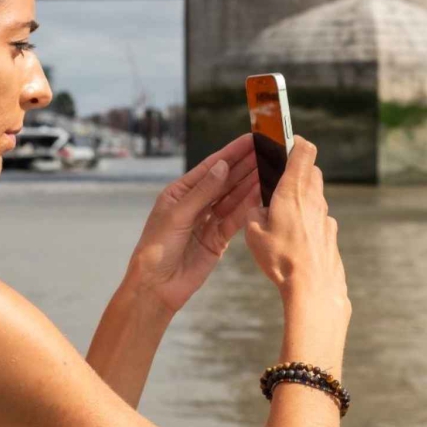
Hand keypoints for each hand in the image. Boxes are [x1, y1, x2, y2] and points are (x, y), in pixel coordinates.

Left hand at [124, 134, 260, 313]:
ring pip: (233, 198)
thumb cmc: (156, 249)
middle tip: (267, 151)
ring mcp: (208, 221)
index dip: (231, 153)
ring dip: (250, 184)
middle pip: (225, 180)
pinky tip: (261, 194)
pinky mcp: (218, 239)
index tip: (250, 139)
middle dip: (245, 165)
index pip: (210, 167)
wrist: (157, 287)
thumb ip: (203, 192)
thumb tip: (222, 166)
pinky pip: (235, 219)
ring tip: (270, 169)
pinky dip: (248, 207)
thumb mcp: (178, 215)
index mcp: (180, 192)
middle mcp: (196, 204)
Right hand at [243, 138, 350, 375]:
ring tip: (284, 213)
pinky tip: (296, 237)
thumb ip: (253, 213)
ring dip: (303, 196)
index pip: (303, 151)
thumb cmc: (281, 259)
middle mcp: (313, 198)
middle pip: (311, 171)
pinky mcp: (331, 234)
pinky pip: (319, 218)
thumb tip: (258, 208)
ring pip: (316, 195)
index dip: (296, 141)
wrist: (313, 289)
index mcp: (292, 191)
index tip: (287, 140)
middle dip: (297, 170)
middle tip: (279, 179)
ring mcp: (325, 216)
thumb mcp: (253, 234)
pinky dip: (309, 219)